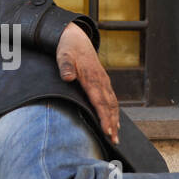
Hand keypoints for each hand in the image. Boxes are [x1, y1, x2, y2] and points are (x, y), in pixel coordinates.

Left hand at [56, 22, 119, 144]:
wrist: (76, 38)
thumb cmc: (68, 49)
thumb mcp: (63, 56)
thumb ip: (65, 67)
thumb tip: (68, 77)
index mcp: (92, 78)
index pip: (99, 102)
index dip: (104, 117)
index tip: (106, 131)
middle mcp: (101, 82)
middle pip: (109, 106)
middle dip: (112, 124)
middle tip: (114, 141)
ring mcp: (104, 82)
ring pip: (113, 104)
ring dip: (115, 121)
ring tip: (116, 137)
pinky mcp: (103, 82)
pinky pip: (111, 99)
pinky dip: (114, 112)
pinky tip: (115, 122)